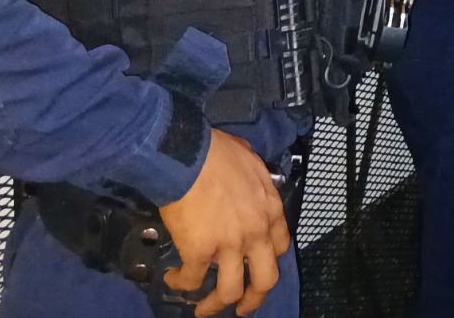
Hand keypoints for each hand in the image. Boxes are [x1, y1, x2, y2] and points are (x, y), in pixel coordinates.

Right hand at [159, 129, 288, 316]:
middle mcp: (255, 233)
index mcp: (270, 210)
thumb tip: (246, 171)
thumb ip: (253, 176)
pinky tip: (172, 279)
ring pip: (230, 291)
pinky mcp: (199, 252)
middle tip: (242, 308)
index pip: (280, 246)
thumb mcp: (249, 160)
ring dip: (215, 304)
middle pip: (265, 279)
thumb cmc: (216, 152)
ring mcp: (229, 245)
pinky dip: (180, 283)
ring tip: (202, 309)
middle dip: (254, 299)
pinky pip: (192, 280)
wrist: (188, 156)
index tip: (258, 268)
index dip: (269, 261)